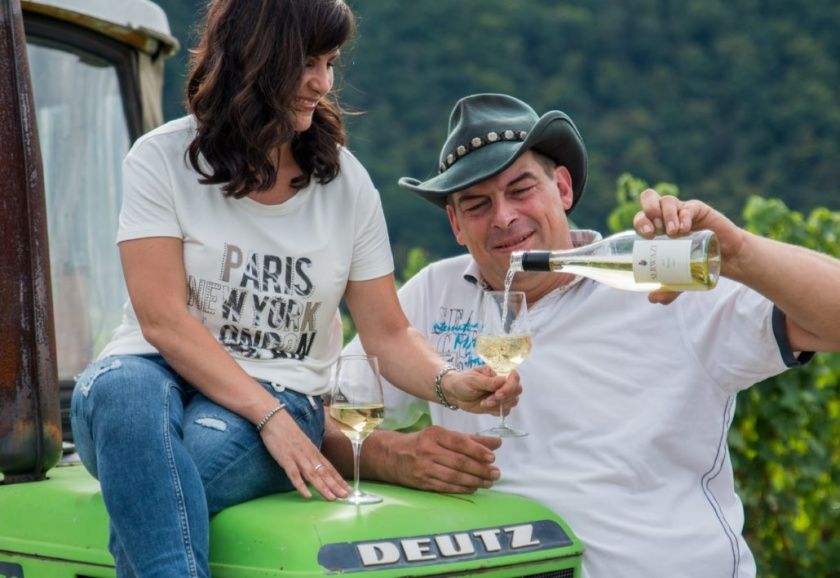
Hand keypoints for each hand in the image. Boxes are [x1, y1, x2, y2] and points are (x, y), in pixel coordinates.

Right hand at [259, 410, 349, 499]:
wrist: (274, 419)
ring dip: (323, 487)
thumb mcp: (303, 443)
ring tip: (332, 498)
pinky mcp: (286, 459)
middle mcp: (309, 455)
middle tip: (346, 496)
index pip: (329, 468)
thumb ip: (309, 456)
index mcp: (314, 451)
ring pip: (313, 475)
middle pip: (324, 473)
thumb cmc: (288, 431)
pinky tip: (306, 495)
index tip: (348, 489)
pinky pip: (294, 474)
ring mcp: (298, 457)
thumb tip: (315, 468)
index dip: (339, 479)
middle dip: (335, 485)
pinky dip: (300, 485)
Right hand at [383, 426, 501, 492]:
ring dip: (474, 481)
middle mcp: (428, 450)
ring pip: (454, 477)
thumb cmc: (422, 442)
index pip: (459, 443)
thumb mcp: (443, 435)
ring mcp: (423, 468)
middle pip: (459, 462)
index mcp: (434, 434)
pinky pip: (445, 487)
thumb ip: (470, 439)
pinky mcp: (421, 483)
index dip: (477, 451)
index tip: (492, 457)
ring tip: (488, 482)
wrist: (391, 455)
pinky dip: (462, 488)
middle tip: (496, 473)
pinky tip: (473, 488)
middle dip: (480, 469)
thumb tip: (497, 442)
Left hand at [442, 366, 521, 413]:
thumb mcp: (473, 380)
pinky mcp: (497, 406)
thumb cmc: (462, 381)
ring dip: (499, 405)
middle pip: (517, 391)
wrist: (453, 393)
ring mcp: (501, 396)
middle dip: (505, 397)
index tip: (498, 393)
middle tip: (489, 400)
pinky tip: (485, 406)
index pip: (514, 377)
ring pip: (512, 402)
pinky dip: (497, 411)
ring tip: (484, 403)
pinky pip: (505, 411)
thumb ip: (489, 382)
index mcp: (497, 373)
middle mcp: (502, 384)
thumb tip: (504, 381)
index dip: (510, 386)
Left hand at [633, 188, 746, 302]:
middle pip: (649, 200)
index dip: (640, 222)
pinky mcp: (699, 210)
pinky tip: (685, 228)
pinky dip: (684, 215)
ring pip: (667, 201)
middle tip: (653, 230)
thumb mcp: (679, 279)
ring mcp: (682, 211)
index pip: (641, 217)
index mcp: (656, 228)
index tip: (646, 235)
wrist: (724, 259)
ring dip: (666, 215)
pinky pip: (688, 206)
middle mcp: (666, 216)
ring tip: (673, 233)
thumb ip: (667, 289)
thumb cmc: (696, 265)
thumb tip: (652, 299)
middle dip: (647, 211)